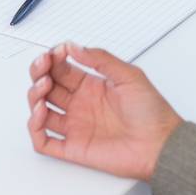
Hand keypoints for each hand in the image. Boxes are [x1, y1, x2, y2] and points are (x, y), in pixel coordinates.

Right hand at [27, 42, 181, 180]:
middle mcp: (81, 105)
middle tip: (42, 66)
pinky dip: (35, 128)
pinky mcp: (74, 148)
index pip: (62, 69)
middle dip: (39, 73)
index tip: (53, 52)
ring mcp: (76, 126)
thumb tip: (75, 47)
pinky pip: (44, 141)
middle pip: (48, 86)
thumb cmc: (152, 113)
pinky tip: (41, 113)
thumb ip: (101, 59)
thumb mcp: (129, 75)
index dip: (53, 59)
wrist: (161, 145)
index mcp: (92, 86)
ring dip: (34, 97)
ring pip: (41, 110)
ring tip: (42, 88)